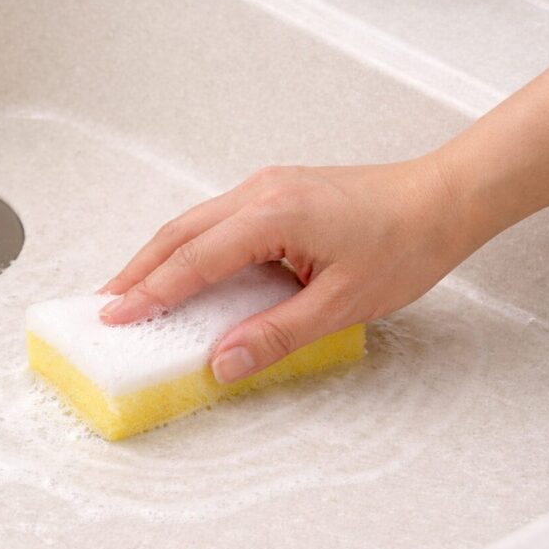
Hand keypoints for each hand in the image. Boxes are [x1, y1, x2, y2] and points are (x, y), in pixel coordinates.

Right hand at [98, 159, 476, 383]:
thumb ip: (276, 334)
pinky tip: (187, 267)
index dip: (151, 292)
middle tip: (106, 305)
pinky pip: (218, 219)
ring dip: (161, 256)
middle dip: (138, 270)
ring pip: (196, 221)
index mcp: (272, 215)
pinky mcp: (278, 191)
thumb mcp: (341, 303)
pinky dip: (192, 246)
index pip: (194, 260)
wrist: (442, 199)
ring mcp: (268, 186)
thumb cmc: (404, 243)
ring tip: (134, 290)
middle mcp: (261, 191)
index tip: (116, 317)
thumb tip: (223, 362)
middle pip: (180, 232)